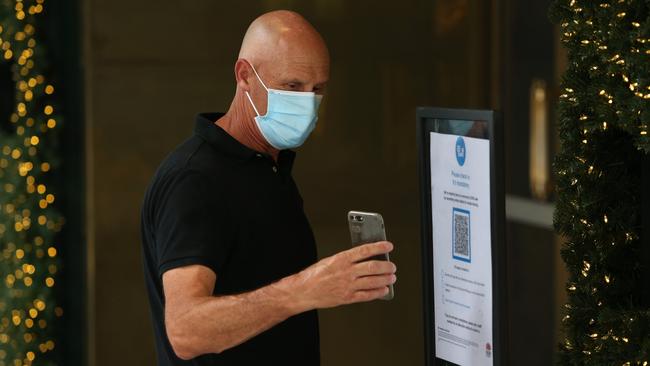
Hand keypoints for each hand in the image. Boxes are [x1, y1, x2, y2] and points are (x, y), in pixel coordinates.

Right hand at [282, 241, 396, 311]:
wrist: (303, 291)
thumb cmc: (315, 275)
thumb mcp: (330, 260)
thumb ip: (347, 260)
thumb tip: (365, 258)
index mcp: (342, 259)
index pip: (365, 251)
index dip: (379, 247)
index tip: (388, 246)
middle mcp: (346, 272)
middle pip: (372, 267)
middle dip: (386, 266)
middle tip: (392, 266)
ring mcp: (348, 285)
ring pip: (372, 281)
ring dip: (385, 279)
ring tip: (391, 278)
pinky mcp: (347, 297)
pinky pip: (367, 295)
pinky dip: (377, 293)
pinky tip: (383, 290)